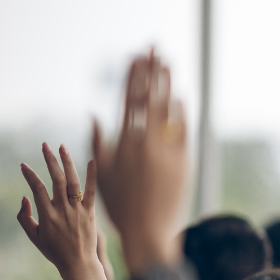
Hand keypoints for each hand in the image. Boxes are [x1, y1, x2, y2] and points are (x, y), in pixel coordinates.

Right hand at [17, 143, 118, 279]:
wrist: (79, 264)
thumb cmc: (54, 251)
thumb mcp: (34, 236)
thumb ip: (24, 217)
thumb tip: (24, 197)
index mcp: (47, 215)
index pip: (37, 189)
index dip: (30, 175)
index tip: (24, 165)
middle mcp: (63, 210)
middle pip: (56, 180)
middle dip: (49, 160)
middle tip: (44, 145)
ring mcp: (78, 211)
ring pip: (73, 182)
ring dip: (67, 163)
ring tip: (62, 147)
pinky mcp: (91, 213)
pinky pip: (92, 192)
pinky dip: (92, 176)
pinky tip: (92, 161)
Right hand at [93, 50, 187, 273]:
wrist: (148, 230)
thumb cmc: (121, 205)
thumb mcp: (103, 172)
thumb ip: (100, 142)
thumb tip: (95, 115)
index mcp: (123, 143)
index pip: (127, 100)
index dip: (132, 76)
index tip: (135, 57)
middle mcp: (145, 143)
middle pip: (149, 98)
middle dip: (152, 71)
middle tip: (155, 49)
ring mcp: (166, 151)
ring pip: (168, 110)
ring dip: (168, 84)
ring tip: (169, 64)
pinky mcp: (183, 162)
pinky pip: (183, 131)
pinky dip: (182, 112)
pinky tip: (182, 96)